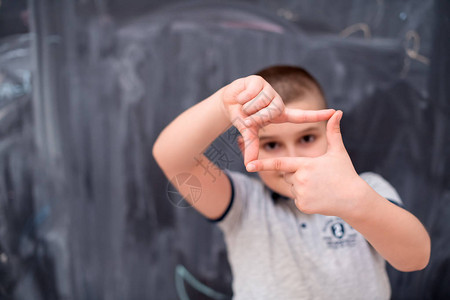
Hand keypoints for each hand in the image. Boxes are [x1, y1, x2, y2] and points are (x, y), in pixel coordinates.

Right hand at [221, 75, 334, 164]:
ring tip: (243, 104)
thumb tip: (248, 165)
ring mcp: (269, 89)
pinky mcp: (259, 80)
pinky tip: (240, 96)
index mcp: (279, 113)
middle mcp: (277, 101)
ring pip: (260, 104)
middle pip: (271, 112)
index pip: (300, 116)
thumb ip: (251, 147)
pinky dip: (242, 98)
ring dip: (246, 107)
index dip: (317, 115)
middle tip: (247, 114)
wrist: (228, 102)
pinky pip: (252, 94)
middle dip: (254, 116)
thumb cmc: (242, 117)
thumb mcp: (248, 132)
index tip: (335, 112)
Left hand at [246, 111, 364, 216]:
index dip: (262, 164)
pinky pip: (296, 199)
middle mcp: (301, 180)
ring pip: (291, 186)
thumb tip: (338, 112)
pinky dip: (305, 198)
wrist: (354, 200)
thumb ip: (334, 132)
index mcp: (306, 165)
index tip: (248, 165)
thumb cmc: (345, 174)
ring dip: (300, 186)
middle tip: (315, 176)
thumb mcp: (338, 152)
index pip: (279, 163)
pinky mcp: (302, 206)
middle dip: (296, 173)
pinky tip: (319, 196)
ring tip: (319, 186)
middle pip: (287, 174)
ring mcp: (301, 194)